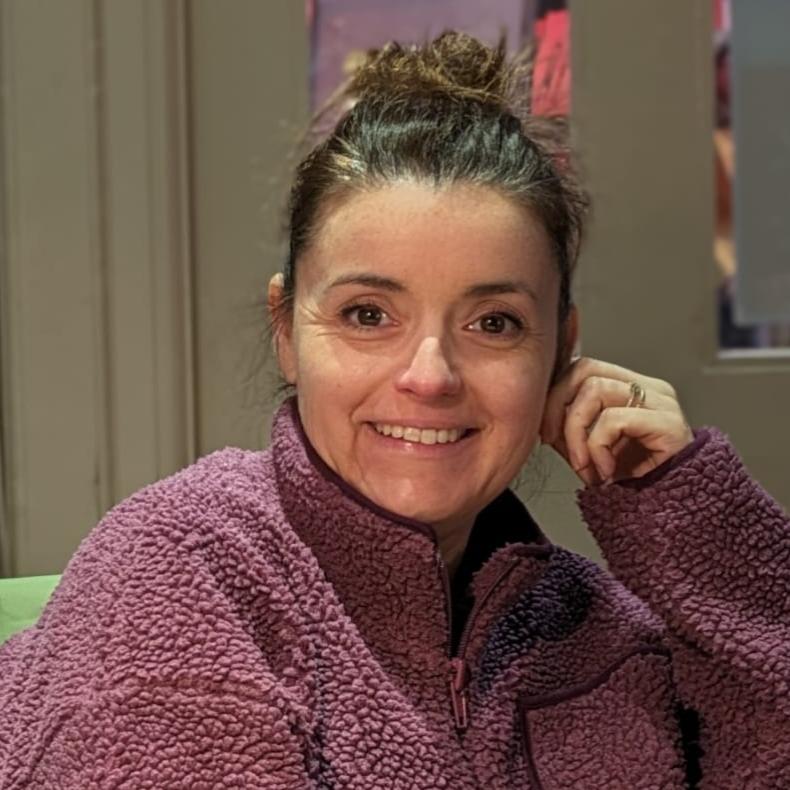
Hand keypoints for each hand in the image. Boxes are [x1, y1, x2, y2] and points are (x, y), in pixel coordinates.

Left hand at [540, 357, 693, 486]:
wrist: (674, 512)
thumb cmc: (636, 482)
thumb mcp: (590, 449)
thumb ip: (570, 427)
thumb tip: (540, 416)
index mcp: (631, 387)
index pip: (581, 367)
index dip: (555, 394)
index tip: (545, 431)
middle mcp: (648, 388)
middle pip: (584, 368)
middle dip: (557, 406)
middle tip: (552, 441)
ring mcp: (661, 402)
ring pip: (594, 390)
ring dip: (576, 433)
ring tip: (584, 465)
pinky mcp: (669, 423)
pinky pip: (613, 420)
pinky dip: (597, 448)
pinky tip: (606, 471)